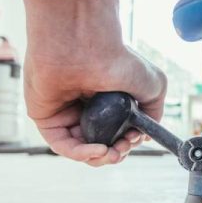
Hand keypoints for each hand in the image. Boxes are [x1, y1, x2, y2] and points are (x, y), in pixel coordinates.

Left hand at [21, 0, 166, 165]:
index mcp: (105, 99)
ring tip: (114, 152)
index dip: (127, 141)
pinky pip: (62, 144)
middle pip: (99, 143)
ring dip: (100, 157)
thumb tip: (145, 134)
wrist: (85, 44)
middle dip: (116, 152)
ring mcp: (64, 112)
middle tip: (124, 148)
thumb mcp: (152, 84)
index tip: (136, 138)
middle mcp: (84, 106)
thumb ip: (154, 110)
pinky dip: (81, 153)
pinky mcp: (46, 117)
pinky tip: (99, 150)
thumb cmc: (115, 57)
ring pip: (81, 148)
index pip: (114, 131)